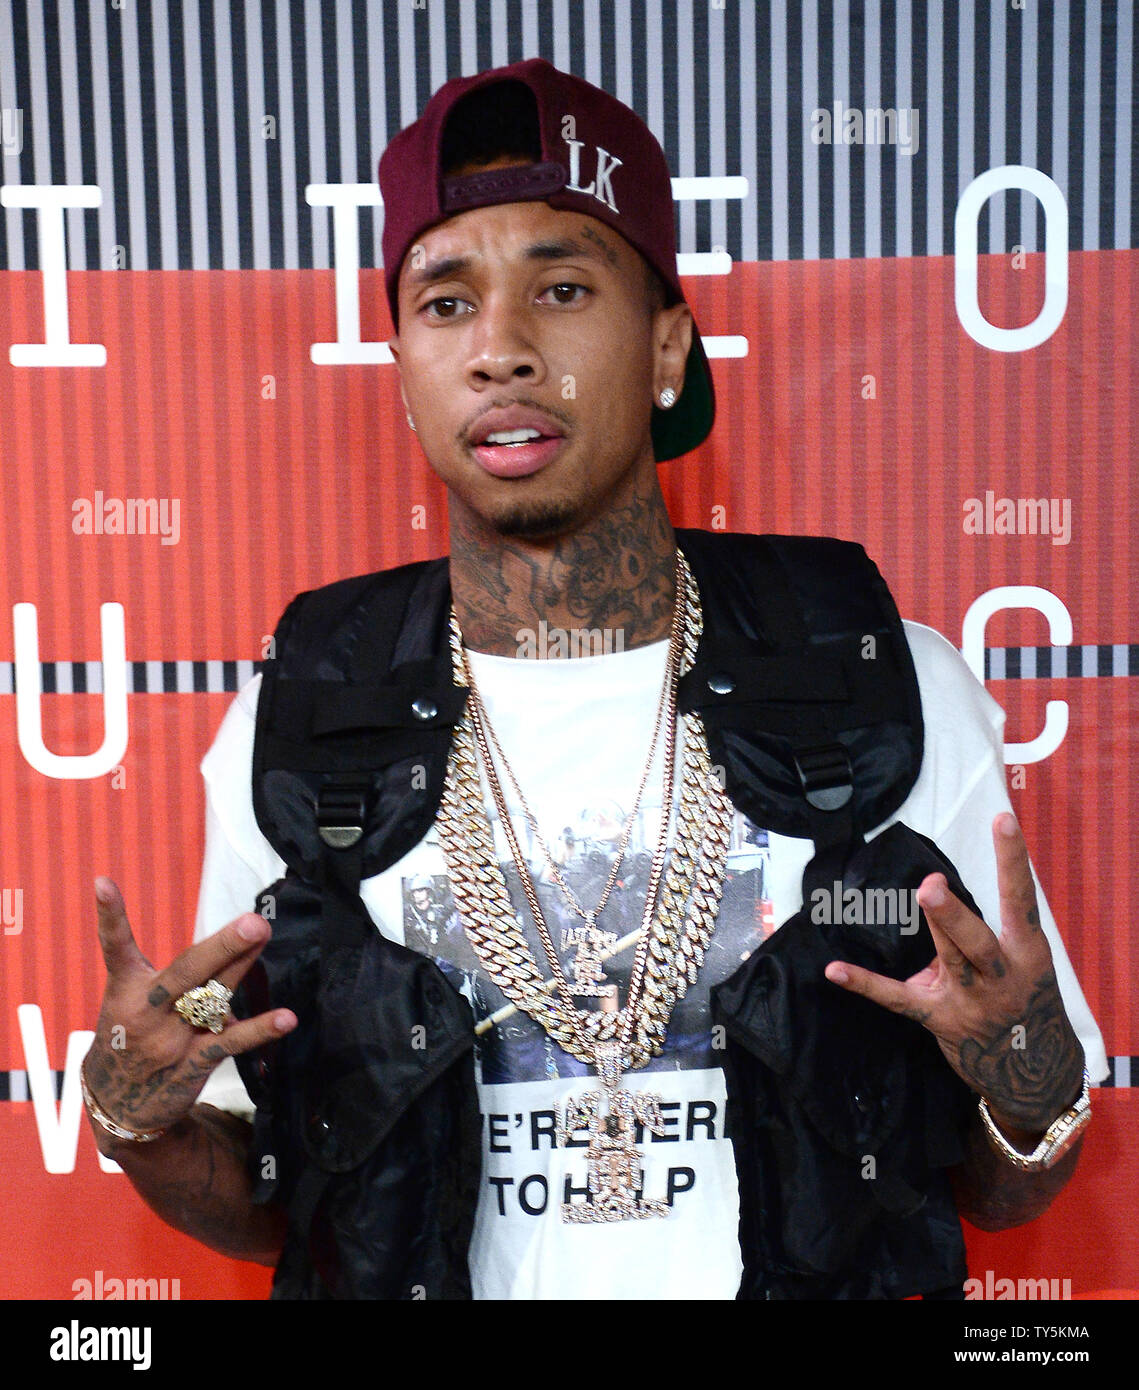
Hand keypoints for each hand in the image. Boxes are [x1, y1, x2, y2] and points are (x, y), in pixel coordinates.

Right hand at [84, 876, 295, 1139]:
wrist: (116, 1105)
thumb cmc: (133, 1035)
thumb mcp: (135, 1001)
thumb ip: (181, 976)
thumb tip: (236, 952)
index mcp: (127, 988)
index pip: (116, 947)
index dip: (110, 916)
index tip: (103, 883)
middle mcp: (146, 1011)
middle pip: (185, 972)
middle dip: (220, 945)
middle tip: (251, 921)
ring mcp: (168, 1039)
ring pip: (210, 999)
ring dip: (240, 967)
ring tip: (263, 936)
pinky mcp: (190, 1064)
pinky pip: (228, 1043)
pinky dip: (258, 1029)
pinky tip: (286, 1018)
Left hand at [824, 814, 1083, 1135]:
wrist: (1031, 1069)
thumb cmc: (1024, 999)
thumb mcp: (1022, 962)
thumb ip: (984, 931)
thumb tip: (937, 894)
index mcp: (1025, 951)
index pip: (1020, 898)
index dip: (1012, 858)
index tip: (1001, 819)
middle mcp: (1000, 976)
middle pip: (978, 941)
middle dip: (956, 915)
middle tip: (934, 886)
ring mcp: (969, 1001)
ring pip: (951, 962)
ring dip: (936, 930)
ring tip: (920, 895)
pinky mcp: (938, 1018)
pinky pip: (897, 999)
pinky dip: (865, 984)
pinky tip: (835, 969)